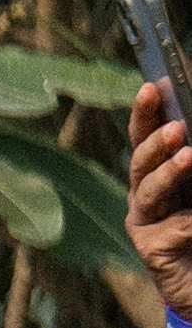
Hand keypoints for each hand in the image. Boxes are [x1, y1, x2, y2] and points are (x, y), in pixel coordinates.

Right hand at [130, 79, 191, 326]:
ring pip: (148, 187)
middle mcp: (150, 191)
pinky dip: (186, 219)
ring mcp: (146, 219)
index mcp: (167, 171)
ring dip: (166, 168)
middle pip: (141, 153)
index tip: (158, 81)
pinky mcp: (150, 247)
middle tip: (164, 107)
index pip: (154, 132)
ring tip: (186, 151)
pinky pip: (168, 225)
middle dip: (147, 127)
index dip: (152, 108)